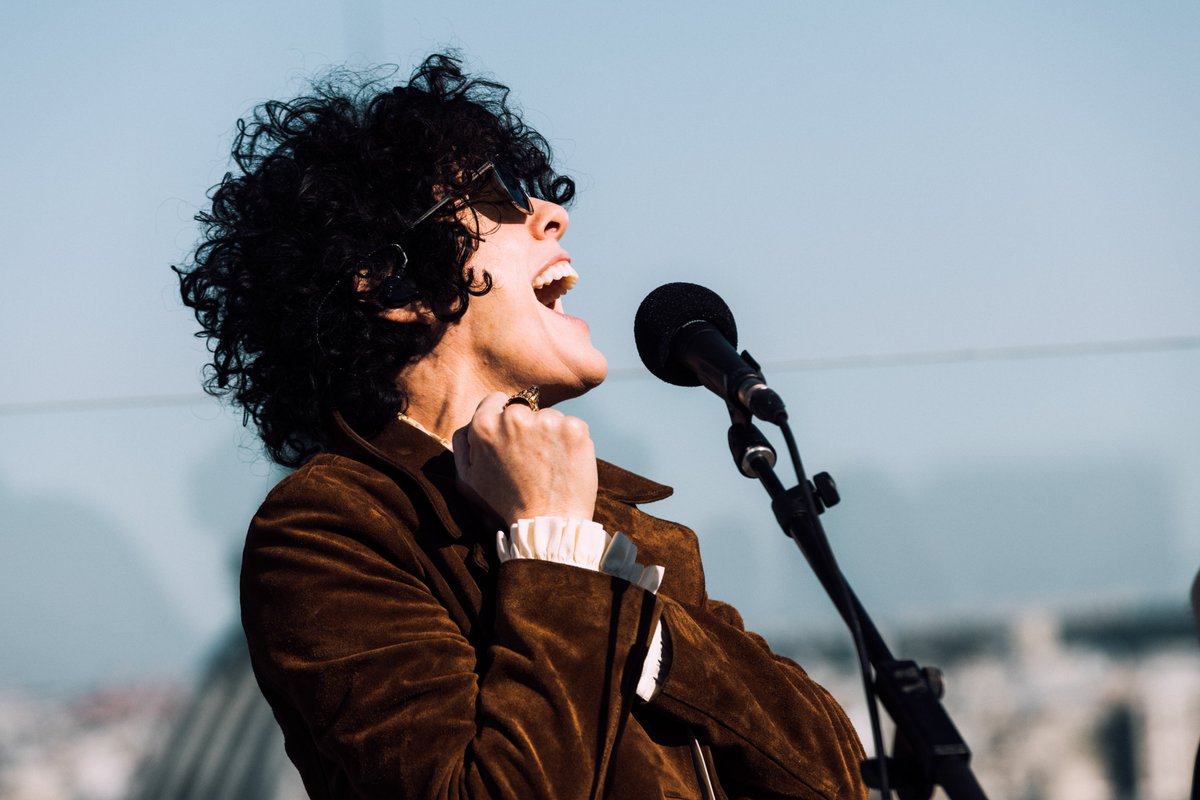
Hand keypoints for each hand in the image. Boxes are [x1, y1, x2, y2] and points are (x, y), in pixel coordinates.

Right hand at [452, 392, 597, 526]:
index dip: (501, 418)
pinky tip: (564, 465)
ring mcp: (547, 421)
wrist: (548, 525)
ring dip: (549, 435)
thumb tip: (470, 424)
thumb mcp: (468, 481)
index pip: (495, 401)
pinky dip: (570, 442)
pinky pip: (571, 426)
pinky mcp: (574, 428)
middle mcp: (515, 417)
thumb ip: (463, 446)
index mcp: (485, 425)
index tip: (510, 436)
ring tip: (547, 467)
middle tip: (529, 460)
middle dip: (526, 429)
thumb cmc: (504, 507)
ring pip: (548, 418)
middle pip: (523, 410)